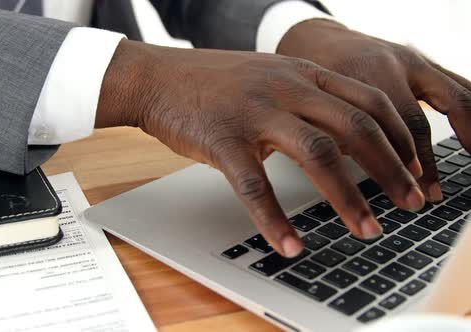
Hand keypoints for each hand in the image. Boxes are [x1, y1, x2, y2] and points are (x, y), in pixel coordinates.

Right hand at [96, 40, 424, 256]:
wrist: (158, 78)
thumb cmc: (213, 84)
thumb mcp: (269, 78)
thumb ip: (305, 99)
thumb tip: (342, 138)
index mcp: (302, 74)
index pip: (368, 100)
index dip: (398, 137)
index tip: (414, 168)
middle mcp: (286, 88)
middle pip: (356, 126)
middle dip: (390, 169)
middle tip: (409, 204)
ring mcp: (255, 112)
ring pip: (317, 153)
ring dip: (348, 197)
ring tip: (367, 230)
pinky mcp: (223, 139)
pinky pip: (254, 184)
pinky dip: (275, 219)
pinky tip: (290, 244)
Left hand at [278, 19, 470, 202]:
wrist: (320, 42)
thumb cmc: (316, 81)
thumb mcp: (317, 109)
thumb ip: (337, 138)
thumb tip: (351, 186)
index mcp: (358, 78)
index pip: (378, 130)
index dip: (391, 166)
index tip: (399, 192)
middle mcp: (390, 66)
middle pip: (415, 120)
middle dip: (426, 162)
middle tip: (431, 194)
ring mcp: (413, 62)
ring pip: (454, 96)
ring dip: (467, 134)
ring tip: (469, 163)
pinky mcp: (426, 63)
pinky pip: (460, 87)